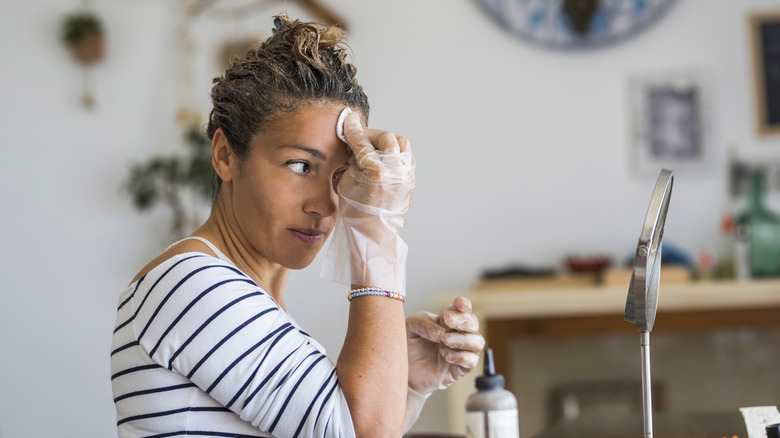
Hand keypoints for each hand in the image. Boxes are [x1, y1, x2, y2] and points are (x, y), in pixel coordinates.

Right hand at [329, 109, 415, 291]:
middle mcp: (396, 171)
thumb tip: (355, 143)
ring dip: (387, 143)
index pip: (362, 142)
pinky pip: (405, 158)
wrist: (373, 234)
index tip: (348, 121)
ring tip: (373, 149)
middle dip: (371, 136)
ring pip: (401, 145)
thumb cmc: (357, 212)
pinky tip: (383, 160)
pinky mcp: (411, 180)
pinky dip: (395, 155)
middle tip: (360, 138)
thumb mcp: (346, 182)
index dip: (353, 130)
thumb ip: (352, 159)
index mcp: (376, 171)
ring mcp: (407, 176)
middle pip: (386, 138)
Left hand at [406, 297, 484, 394]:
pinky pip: (471, 362)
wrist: (403, 369)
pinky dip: (461, 356)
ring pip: (477, 342)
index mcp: (447, 321)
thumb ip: (423, 323)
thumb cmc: (409, 345)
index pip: (463, 309)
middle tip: (447, 320)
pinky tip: (446, 355)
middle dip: (463, 320)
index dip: (464, 305)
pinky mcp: (460, 369)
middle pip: (473, 323)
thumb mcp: (410, 327)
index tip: (458, 303)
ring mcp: (461, 351)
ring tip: (444, 340)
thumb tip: (441, 333)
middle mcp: (457, 334)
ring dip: (463, 339)